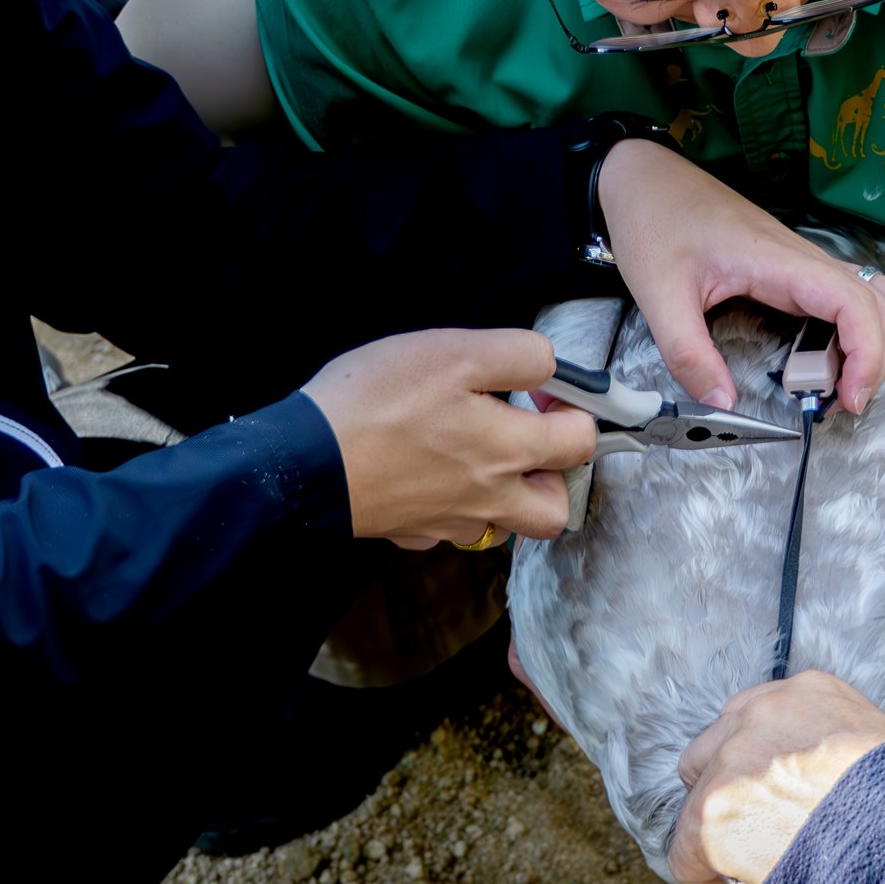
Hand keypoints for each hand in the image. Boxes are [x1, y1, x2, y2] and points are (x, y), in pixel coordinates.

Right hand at [304, 329, 595, 545]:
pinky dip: (452, 506)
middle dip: (554, 476)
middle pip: (554, 511)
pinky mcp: (412, 533)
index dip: (576, 410)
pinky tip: (427, 474)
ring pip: (503, 526)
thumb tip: (550, 368)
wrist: (304, 463)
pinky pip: (450, 528)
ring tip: (477, 456)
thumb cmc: (378, 402)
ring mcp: (449, 523)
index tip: (546, 393)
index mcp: (509, 451)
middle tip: (524, 438)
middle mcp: (489, 498)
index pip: (581, 442)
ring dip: (505, 496)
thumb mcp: (455, 351)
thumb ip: (518, 356)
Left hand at [598, 140, 884, 413]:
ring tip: (834, 383)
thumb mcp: (660, 295)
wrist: (645, 176)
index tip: (850, 396)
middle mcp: (801, 258)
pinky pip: (844, 297)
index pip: (855, 303)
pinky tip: (819, 357)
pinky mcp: (791, 266)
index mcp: (778, 261)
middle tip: (840, 400)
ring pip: (871, 298)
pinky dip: (850, 331)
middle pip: (880, 304)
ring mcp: (800, 261)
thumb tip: (722, 401)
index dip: (868, 354)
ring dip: (870, 343)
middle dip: (876, 358)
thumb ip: (689, 354)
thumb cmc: (654, 219)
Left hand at [669, 671, 884, 883]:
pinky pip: (685, 851)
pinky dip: (701, 879)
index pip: (754, 713)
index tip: (762, 792)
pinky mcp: (715, 811)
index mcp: (806, 691)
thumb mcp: (880, 745)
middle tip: (749, 828)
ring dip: (716, 831)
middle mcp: (761, 715)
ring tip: (740, 868)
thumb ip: (837, 749)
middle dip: (724, 786)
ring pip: (697, 797)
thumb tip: (822, 792)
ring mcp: (733, 760)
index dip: (753, 760)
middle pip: (712, 747)